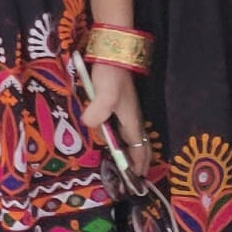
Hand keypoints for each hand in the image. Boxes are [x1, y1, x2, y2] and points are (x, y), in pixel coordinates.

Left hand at [80, 61, 154, 181]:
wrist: (113, 50)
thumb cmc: (110, 72)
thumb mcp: (105, 92)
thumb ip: (99, 109)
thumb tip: (91, 125)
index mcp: (131, 119)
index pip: (138, 148)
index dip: (137, 165)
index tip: (136, 180)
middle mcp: (132, 116)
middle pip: (140, 144)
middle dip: (140, 161)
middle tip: (135, 177)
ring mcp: (127, 109)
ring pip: (133, 136)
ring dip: (133, 151)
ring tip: (126, 164)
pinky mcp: (120, 102)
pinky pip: (125, 127)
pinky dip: (124, 139)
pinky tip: (113, 139)